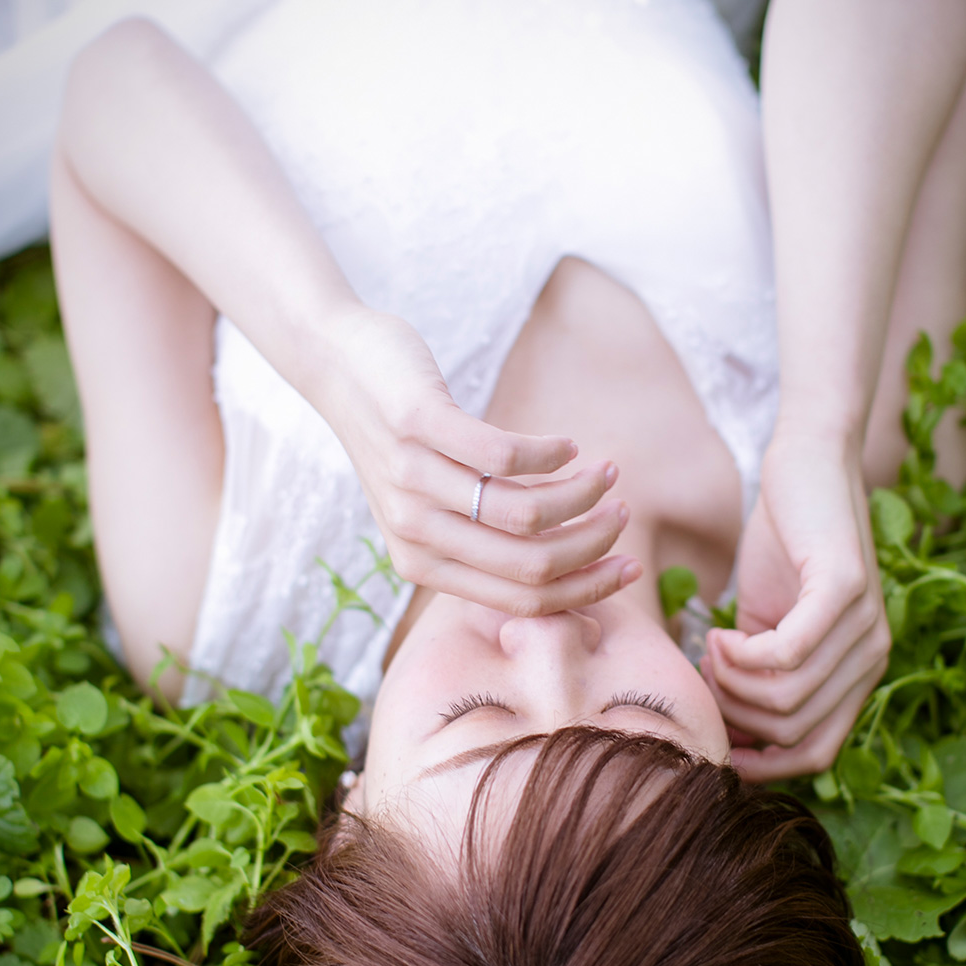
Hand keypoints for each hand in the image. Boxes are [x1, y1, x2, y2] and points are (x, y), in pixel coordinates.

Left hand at [315, 307, 635, 611]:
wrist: (336, 366)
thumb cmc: (400, 440)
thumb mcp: (430, 505)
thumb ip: (479, 541)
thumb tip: (563, 567)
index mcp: (421, 565)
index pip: (521, 598)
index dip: (586, 587)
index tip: (629, 564)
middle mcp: (414, 531)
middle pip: (532, 563)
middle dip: (593, 543)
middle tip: (622, 512)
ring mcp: (412, 479)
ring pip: (524, 512)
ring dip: (580, 493)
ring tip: (604, 472)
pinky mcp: (418, 423)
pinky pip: (504, 454)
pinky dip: (549, 452)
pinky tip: (566, 444)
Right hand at [701, 432, 889, 778]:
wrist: (807, 464)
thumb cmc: (782, 544)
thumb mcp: (765, 626)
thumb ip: (757, 680)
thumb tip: (727, 743)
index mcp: (858, 673)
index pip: (819, 754)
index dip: (764, 766)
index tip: (718, 748)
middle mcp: (873, 656)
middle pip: (792, 730)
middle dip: (734, 711)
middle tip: (707, 668)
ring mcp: (866, 623)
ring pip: (786, 696)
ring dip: (730, 679)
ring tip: (711, 643)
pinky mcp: (845, 588)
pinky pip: (787, 653)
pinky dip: (741, 653)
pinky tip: (720, 629)